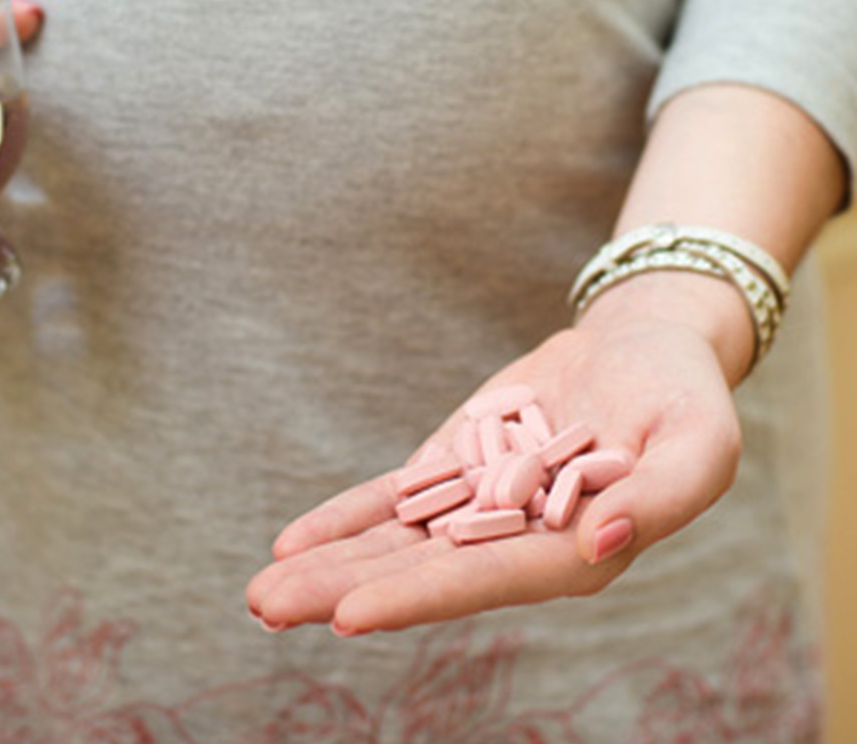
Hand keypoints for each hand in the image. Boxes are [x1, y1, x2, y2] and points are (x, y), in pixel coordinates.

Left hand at [246, 286, 742, 635]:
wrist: (642, 344)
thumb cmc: (683, 396)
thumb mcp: (698, 442)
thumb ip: (659, 499)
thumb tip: (597, 541)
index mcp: (576, 553)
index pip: (486, 580)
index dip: (418, 596)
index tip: (349, 615)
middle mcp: (517, 541)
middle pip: (420, 571)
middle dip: (344, 589)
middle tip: (266, 607)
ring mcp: (479, 505)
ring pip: (395, 541)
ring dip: (329, 564)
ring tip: (261, 593)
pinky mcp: (456, 465)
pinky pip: (394, 497)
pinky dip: (346, 518)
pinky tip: (295, 542)